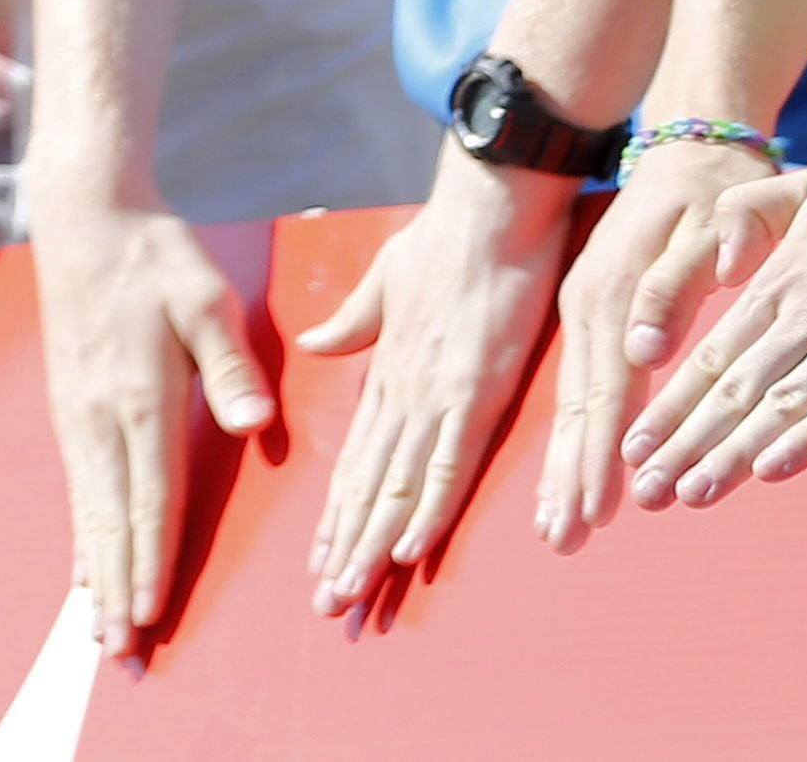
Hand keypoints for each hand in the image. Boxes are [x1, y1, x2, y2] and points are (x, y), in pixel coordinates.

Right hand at [30, 199, 272, 658]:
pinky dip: (82, 535)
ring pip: (90, 510)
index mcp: (142, 395)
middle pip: (112, 519)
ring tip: (96, 626)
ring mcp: (78, 413)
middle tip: (117, 650)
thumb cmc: (155, 256)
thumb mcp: (206, 297)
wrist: (85, 216)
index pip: (151, 494)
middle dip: (116, 588)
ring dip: (95, 572)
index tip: (148, 611)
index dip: (152, 557)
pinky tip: (83, 566)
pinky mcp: (69, 407)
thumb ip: (230, 365)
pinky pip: (78, 488)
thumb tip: (254, 424)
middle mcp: (101, 415)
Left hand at [296, 152, 572, 610]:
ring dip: (377, 541)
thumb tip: (317, 344)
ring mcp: (441, 393)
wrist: (489, 205)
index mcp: (391, 371)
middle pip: (371, 483)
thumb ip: (354, 320)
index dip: (340, 511)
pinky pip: (450, 460)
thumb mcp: (386, 279)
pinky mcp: (479, 388)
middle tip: (328, 601)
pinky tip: (411, 547)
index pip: (358, 457)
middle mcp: (408, 390)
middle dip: (349, 545)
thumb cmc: (444, 237)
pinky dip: (429, 506)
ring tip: (353, 590)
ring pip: (400, 483)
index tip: (321, 556)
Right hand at [533, 137, 776, 549]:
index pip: (609, 390)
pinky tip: (573, 474)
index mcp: (617, 292)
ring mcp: (588, 310)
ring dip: (567, 466)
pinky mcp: (596, 313)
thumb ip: (676, 284)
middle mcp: (592, 308)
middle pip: (581, 407)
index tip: (601, 508)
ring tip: (559, 525)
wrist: (691, 140)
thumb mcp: (708, 220)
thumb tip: (643, 350)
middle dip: (573, 478)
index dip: (604, 453)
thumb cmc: (712, 185)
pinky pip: (584, 385)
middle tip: (566, 539)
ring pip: (576, 403)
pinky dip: (577, 435)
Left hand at [618, 158, 806, 511]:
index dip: (671, 405)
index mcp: (781, 282)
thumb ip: (746, 216)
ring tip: (690, 493)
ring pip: (781, 406)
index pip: (711, 355)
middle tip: (647, 491)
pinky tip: (772, 470)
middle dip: (684, 444)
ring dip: (732, 454)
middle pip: (733, 389)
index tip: (636, 446)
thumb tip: (717, 270)